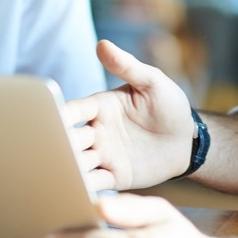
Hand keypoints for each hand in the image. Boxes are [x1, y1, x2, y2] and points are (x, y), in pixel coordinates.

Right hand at [66, 40, 195, 191]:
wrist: (187, 140)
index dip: (61, 115)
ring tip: (60, 177)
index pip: (74, 110)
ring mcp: (104, 155)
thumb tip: (103, 43)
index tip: (50, 121)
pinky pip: (95, 183)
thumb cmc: (169, 106)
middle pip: (70, 140)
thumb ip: (127, 66)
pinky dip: (85, 188)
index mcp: (100, 107)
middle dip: (60, 146)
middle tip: (51, 153)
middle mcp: (96, 132)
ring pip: (78, 163)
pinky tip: (77, 193)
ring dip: (69, 169)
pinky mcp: (115, 176)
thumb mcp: (152, 81)